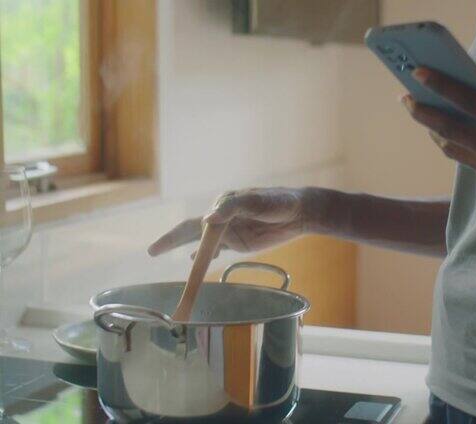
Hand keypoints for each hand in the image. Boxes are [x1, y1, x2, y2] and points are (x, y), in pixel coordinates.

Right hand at [148, 187, 309, 256]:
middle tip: (152, 251)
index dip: (177, 238)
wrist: (300, 211)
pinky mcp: (239, 241)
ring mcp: (230, 230)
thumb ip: (233, 207)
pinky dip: (204, 254)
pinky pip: (217, 249)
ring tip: (163, 254)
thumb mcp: (257, 201)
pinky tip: (193, 259)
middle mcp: (222, 217)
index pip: (197, 225)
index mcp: (222, 205)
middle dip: (171, 241)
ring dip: (187, 251)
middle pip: (191, 232)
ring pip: (202, 242)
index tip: (164, 250)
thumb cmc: (278, 202)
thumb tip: (208, 218)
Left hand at [402, 68, 475, 209]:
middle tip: (405, 98)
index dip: (441, 86)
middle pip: (447, 128)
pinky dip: (463, 145)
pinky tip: (459, 135)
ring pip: (451, 148)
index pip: (467, 102)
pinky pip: (470, 160)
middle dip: (422, 111)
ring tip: (425, 116)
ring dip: (434, 131)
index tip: (419, 74)